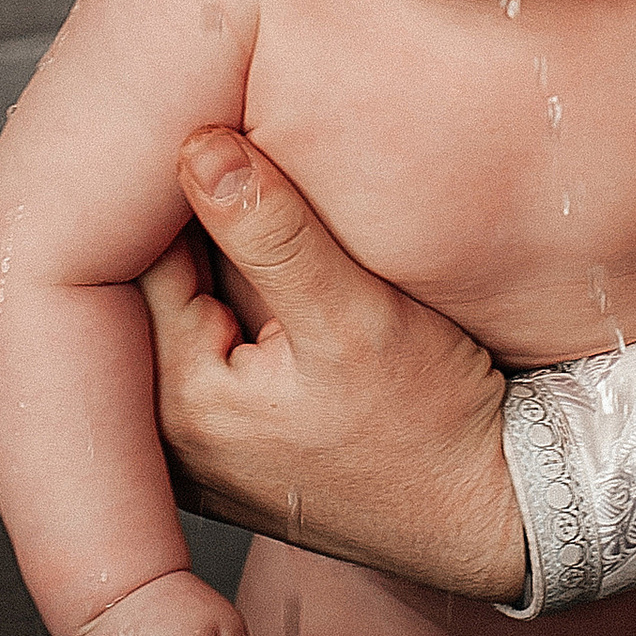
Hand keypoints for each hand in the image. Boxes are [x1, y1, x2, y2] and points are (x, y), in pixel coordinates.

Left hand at [141, 125, 526, 600]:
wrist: (490, 516)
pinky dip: (234, 301)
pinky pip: (212, 346)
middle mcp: (172, 432)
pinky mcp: (233, 447)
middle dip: (191, 216)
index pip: (145, 251)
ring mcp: (200, 447)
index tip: (210, 118)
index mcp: (183, 396)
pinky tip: (275, 268)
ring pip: (187, 311)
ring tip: (254, 188)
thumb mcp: (359, 316)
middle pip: (159, 282)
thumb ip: (275, 232)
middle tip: (231, 136)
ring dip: (215, 257)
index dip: (177, 179)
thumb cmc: (437, 427)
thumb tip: (198, 146)